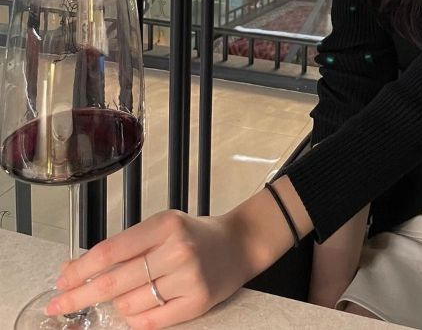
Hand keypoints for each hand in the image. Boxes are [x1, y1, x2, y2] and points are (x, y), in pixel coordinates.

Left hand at [44, 209, 250, 327]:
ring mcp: (188, 278)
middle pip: (114, 282)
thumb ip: (126, 245)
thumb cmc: (194, 234)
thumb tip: (78, 267)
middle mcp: (177, 250)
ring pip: (129, 305)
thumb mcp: (162, 226)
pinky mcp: (197, 302)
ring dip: (115, 305)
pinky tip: (132, 310)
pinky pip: (150, 321)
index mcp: (165, 225)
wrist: (238, 244)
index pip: (111, 251)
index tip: (62, 281)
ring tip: (123, 296)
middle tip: (59, 305)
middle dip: (80, 296)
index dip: (80, 270)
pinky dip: (133, 319)